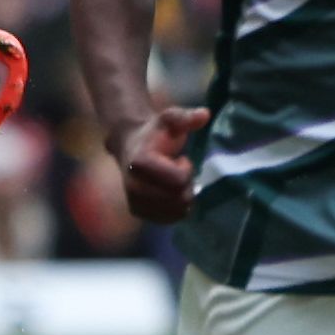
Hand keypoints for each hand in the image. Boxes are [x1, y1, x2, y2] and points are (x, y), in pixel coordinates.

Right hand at [114, 106, 211, 224]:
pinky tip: (168, 193)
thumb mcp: (170, 119)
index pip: (179, 181)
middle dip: (185, 185)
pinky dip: (175, 208)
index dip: (185, 169)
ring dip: (181, 197)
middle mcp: (133, 186)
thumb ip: (185, 117)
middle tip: (176, 171)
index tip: (179, 159)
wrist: (129, 145)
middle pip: (179, 198)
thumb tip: (205, 114)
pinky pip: (168, 219)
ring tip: (171, 181)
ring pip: (176, 212)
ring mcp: (134, 201)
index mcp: (140, 163)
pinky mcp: (137, 212)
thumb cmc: (154, 133)